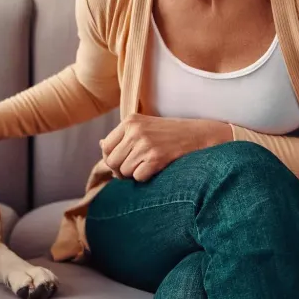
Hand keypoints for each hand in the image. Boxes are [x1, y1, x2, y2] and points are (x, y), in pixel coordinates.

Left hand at [100, 113, 232, 181]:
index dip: (111, 158)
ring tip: (148, 165)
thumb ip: (123, 136)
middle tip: (135, 168)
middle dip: (121, 170)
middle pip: (112, 161)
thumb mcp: (144, 126)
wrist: (198, 135)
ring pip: (124, 171)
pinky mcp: (155, 157)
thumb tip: (100, 145)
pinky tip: (156, 168)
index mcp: (130, 120)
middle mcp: (135, 130)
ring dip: (135, 174)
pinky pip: (138, 177)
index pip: (105, 146)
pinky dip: (146, 178)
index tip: (122, 162)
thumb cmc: (170, 133)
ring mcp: (145, 144)